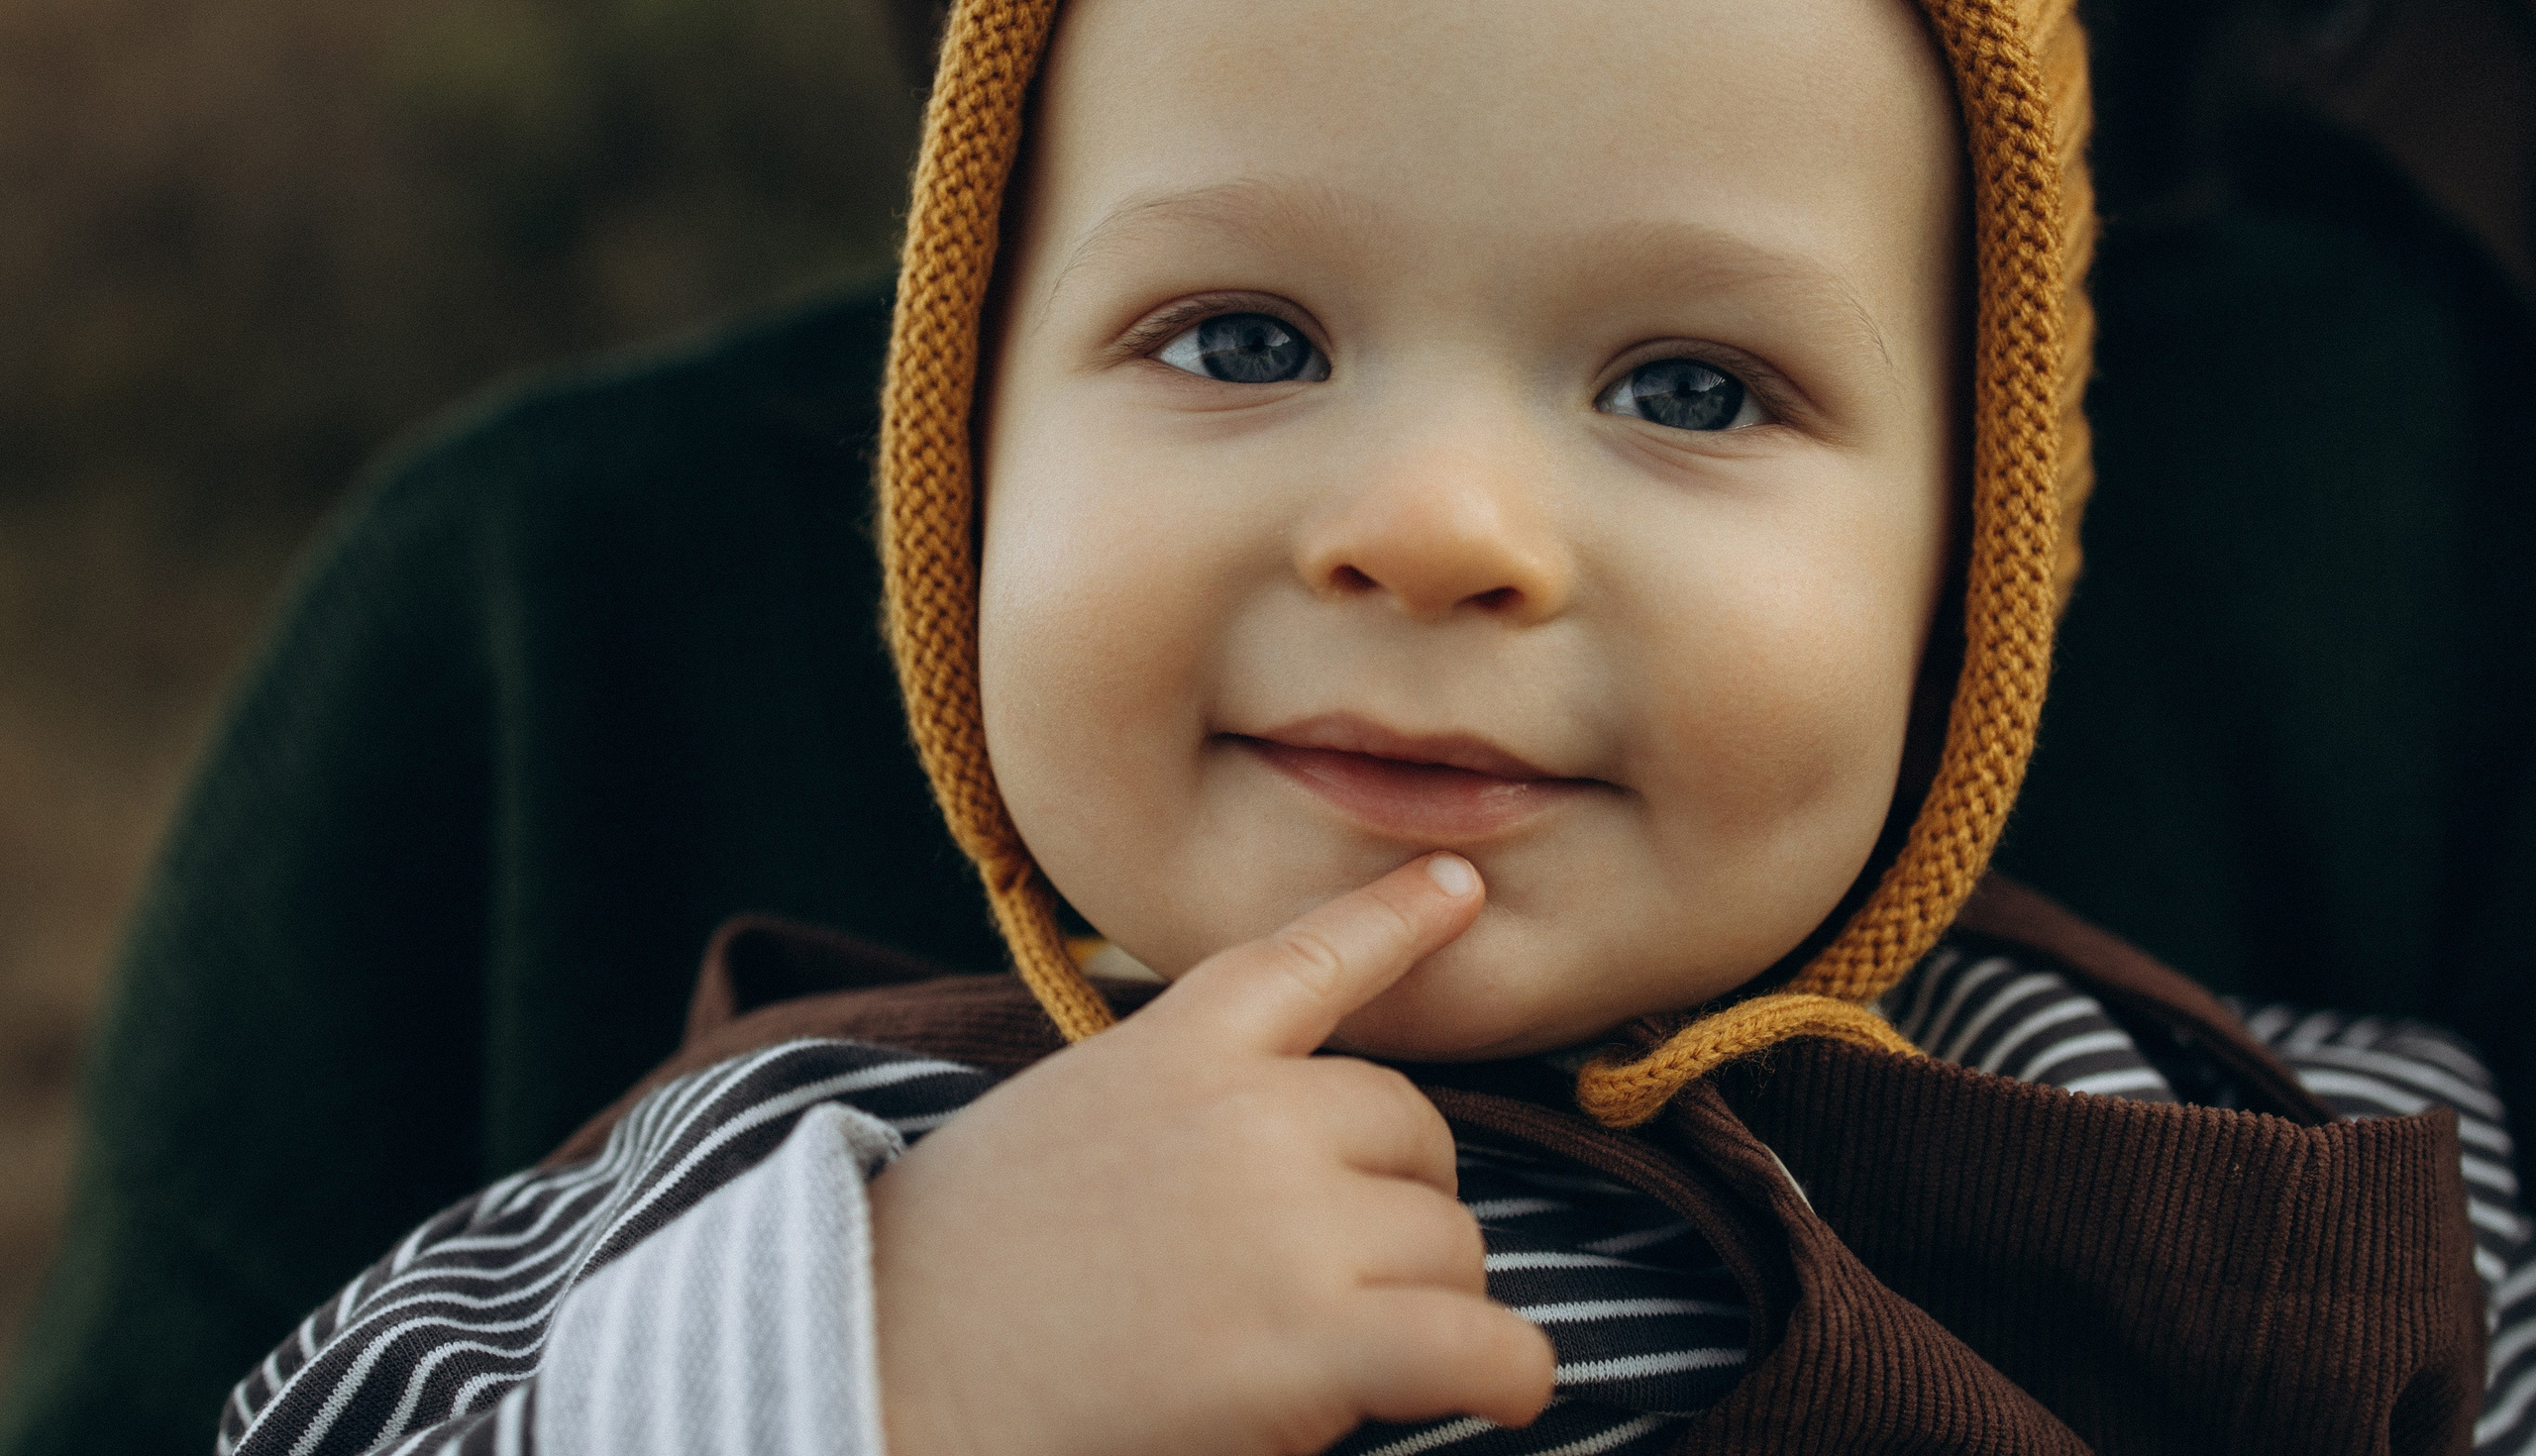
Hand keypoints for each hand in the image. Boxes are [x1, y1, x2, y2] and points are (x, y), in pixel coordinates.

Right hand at [869, 853, 1554, 1455]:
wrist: (882, 1357)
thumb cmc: (971, 1260)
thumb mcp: (1075, 1111)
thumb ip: (1190, 1092)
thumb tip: (1316, 1144)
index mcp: (1181, 1042)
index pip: (1316, 957)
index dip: (1400, 921)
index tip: (1463, 886)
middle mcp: (1251, 1110)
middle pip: (1417, 1134)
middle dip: (1393, 1205)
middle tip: (1303, 1276)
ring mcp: (1287, 1220)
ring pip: (1453, 1247)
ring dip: (1418, 1303)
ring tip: (1308, 1350)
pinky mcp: (1311, 1340)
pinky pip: (1480, 1341)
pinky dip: (1508, 1373)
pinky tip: (1501, 1390)